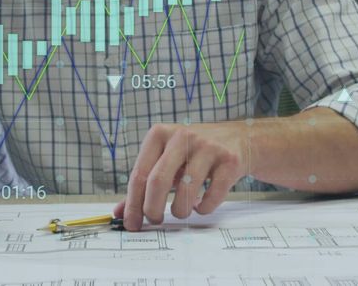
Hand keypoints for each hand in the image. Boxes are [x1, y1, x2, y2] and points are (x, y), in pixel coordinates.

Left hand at [114, 122, 248, 230]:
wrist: (237, 139)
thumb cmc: (193, 152)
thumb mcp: (166, 159)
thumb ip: (143, 183)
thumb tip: (120, 213)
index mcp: (160, 134)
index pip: (139, 173)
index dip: (133, 203)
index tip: (132, 223)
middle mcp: (182, 136)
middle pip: (158, 181)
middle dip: (152, 209)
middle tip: (155, 220)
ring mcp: (207, 147)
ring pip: (186, 191)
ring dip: (180, 211)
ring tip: (181, 211)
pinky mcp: (229, 161)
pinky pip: (212, 196)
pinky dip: (203, 208)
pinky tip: (200, 205)